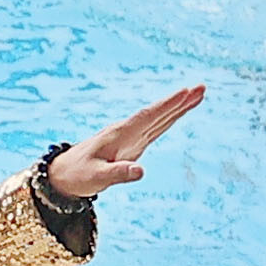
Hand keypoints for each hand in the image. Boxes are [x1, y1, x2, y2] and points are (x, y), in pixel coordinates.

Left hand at [48, 85, 204, 200]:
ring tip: (198, 94)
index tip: (186, 92)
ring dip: (178, 107)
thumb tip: (141, 171)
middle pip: (158, 113)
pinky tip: (178, 113)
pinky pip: (155, 128)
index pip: (148, 116)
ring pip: (159, 118)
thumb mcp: (96, 178)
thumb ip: (118, 174)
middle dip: (179, 101)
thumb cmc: (78, 175)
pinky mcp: (132, 145)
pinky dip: (169, 119)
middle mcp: (127, 131)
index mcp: (120, 134)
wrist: (63, 174)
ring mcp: (131, 137)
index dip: (168, 105)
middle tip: (202, 87)